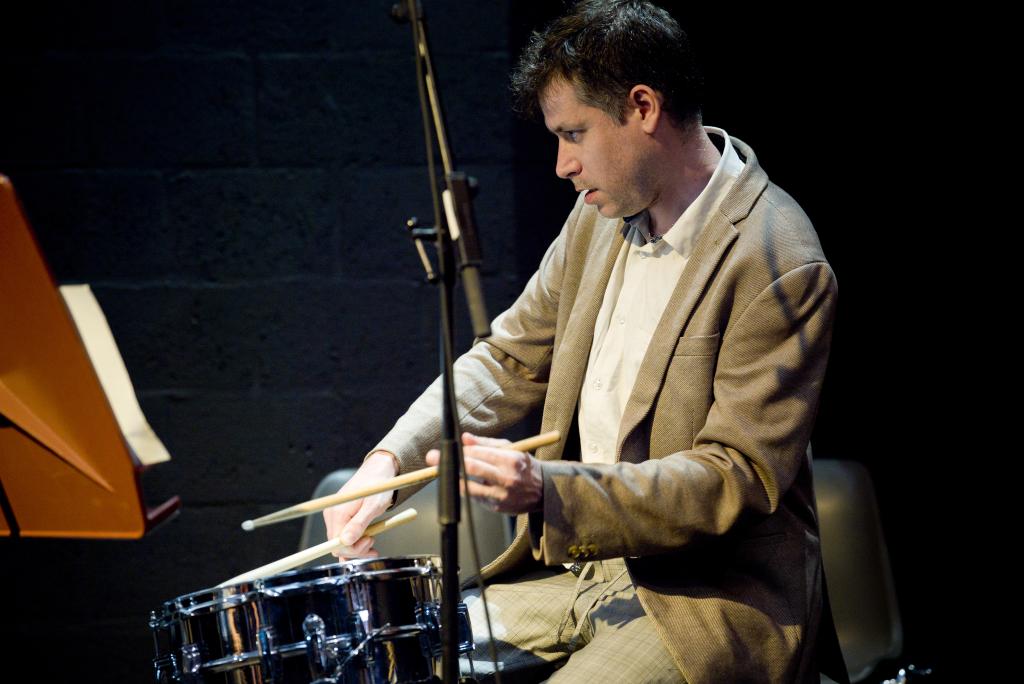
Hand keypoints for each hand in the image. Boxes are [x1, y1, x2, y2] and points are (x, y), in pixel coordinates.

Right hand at [322, 451, 396, 558]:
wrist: (377, 471)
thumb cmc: (378, 486)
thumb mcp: (373, 506)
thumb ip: (359, 524)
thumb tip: (346, 542)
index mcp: (337, 513)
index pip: (338, 545)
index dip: (354, 549)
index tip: (371, 542)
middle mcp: (331, 515)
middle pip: (338, 545)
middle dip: (356, 549)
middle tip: (373, 542)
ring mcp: (334, 516)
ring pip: (341, 542)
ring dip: (356, 546)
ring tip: (372, 541)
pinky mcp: (339, 516)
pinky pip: (342, 534)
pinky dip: (353, 541)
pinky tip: (364, 542)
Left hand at [425, 432, 542, 513]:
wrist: (543, 490)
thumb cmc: (523, 465)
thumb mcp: (510, 449)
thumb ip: (486, 444)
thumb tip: (465, 438)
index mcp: (510, 460)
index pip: (478, 454)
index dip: (457, 452)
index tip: (442, 450)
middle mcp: (507, 478)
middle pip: (471, 469)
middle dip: (449, 464)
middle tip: (432, 459)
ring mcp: (502, 495)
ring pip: (469, 488)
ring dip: (453, 480)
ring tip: (443, 473)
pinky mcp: (497, 508)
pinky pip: (475, 498)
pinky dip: (467, 490)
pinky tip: (463, 484)